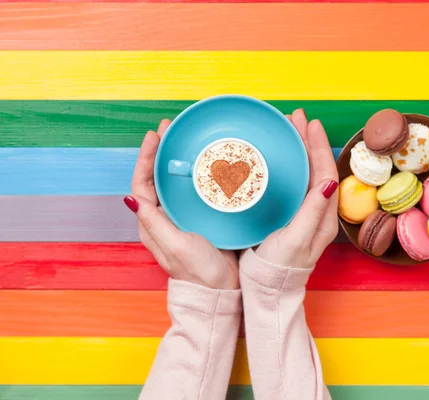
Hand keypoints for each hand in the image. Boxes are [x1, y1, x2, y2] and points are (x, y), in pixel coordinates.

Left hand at [125, 119, 238, 289]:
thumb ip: (154, 222)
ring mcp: (181, 217)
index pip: (142, 184)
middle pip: (156, 178)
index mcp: (152, 223)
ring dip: (177, 159)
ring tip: (183, 138)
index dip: (145, 158)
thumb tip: (130, 197)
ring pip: (174, 182)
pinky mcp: (199, 218)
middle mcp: (163, 218)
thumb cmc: (198, 272)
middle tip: (169, 128)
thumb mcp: (175, 245)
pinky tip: (206, 162)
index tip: (154, 136)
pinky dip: (196, 173)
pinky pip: (193, 190)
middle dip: (160, 152)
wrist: (220, 291)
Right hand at [253, 109, 338, 268]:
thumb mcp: (296, 239)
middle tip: (297, 118)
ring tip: (290, 129)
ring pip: (307, 173)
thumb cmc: (279, 268)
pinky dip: (290, 164)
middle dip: (309, 141)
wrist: (268, 290)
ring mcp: (305, 213)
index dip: (319, 147)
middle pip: (317, 168)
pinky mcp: (291, 215)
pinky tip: (281, 157)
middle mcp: (318, 211)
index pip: (326, 173)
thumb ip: (312, 211)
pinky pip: (295, 182)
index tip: (310, 125)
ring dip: (300, 149)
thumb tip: (328, 182)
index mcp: (323, 216)